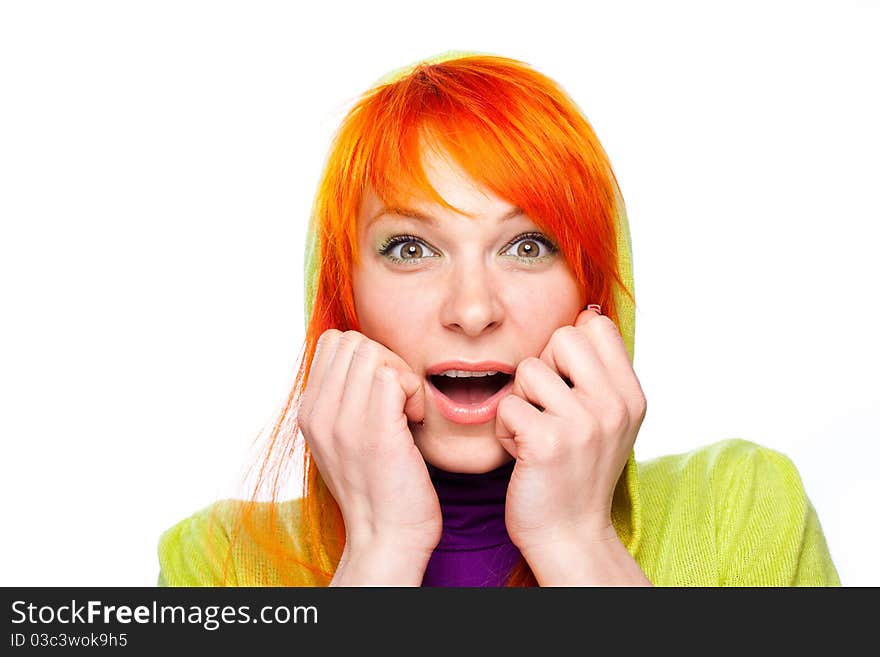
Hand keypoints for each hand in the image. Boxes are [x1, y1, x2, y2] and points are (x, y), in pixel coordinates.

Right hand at [299, 330, 441, 565]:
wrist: (387, 538)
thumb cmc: (378, 487)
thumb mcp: (344, 439)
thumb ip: (344, 399)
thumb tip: (364, 359)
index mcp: (309, 412)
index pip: (332, 343)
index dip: (365, 356)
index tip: (381, 392)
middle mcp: (318, 414)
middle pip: (352, 341)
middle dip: (384, 360)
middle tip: (397, 400)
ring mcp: (343, 423)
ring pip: (372, 352)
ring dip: (400, 375)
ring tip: (405, 411)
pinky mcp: (374, 433)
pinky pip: (393, 376)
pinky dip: (412, 391)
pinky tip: (413, 421)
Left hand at [495, 308, 647, 558]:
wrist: (570, 534)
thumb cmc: (578, 472)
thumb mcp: (607, 419)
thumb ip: (599, 373)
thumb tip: (586, 312)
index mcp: (631, 395)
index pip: (595, 325)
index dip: (569, 348)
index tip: (566, 386)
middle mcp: (615, 405)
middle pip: (562, 336)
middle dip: (543, 368)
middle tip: (546, 410)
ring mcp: (584, 423)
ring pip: (528, 370)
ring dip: (520, 402)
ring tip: (533, 433)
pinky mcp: (549, 442)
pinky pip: (508, 404)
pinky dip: (504, 430)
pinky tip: (521, 452)